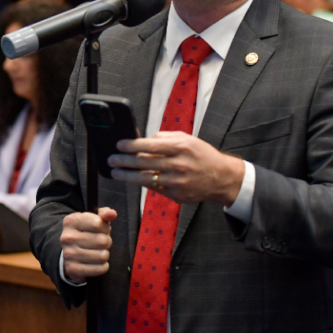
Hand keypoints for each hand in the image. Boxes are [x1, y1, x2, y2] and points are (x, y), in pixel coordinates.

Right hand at [61, 207, 116, 282]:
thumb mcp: (93, 219)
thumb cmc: (85, 233)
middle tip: (101, 242)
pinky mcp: (73, 269)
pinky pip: (99, 269)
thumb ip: (104, 214)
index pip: (98, 223)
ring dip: (104, 254)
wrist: (68, 252)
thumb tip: (111, 214)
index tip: (102, 229)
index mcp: (71, 221)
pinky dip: (102, 266)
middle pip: (102, 240)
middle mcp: (67, 237)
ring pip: (102, 256)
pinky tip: (97, 262)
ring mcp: (69, 254)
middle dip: (106, 242)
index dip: (105, 227)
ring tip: (98, 251)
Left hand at [108, 131, 244, 206]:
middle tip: (112, 160)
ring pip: (146, 178)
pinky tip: (133, 180)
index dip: (131, 145)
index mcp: (180, 147)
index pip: (149, 145)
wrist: (221, 177)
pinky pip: (155, 188)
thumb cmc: (202, 155)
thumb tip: (144, 138)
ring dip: (127, 176)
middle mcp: (178, 164)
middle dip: (124, 161)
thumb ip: (165, 138)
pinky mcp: (177, 194)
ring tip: (116, 173)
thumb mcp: (187, 139)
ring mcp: (177, 181)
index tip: (119, 145)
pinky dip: (143, 183)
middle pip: (144, 163)